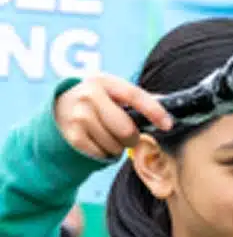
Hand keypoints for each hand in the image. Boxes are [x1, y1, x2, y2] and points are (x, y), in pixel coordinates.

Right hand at [54, 74, 172, 159]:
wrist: (58, 108)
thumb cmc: (96, 102)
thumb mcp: (112, 93)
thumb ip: (137, 99)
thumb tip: (170, 105)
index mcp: (104, 81)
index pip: (134, 95)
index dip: (154, 111)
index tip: (167, 124)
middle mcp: (89, 95)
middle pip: (126, 130)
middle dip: (131, 138)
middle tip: (125, 135)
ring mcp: (79, 116)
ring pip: (115, 146)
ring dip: (116, 147)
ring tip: (106, 135)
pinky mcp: (74, 136)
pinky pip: (102, 154)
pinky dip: (104, 153)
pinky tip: (96, 141)